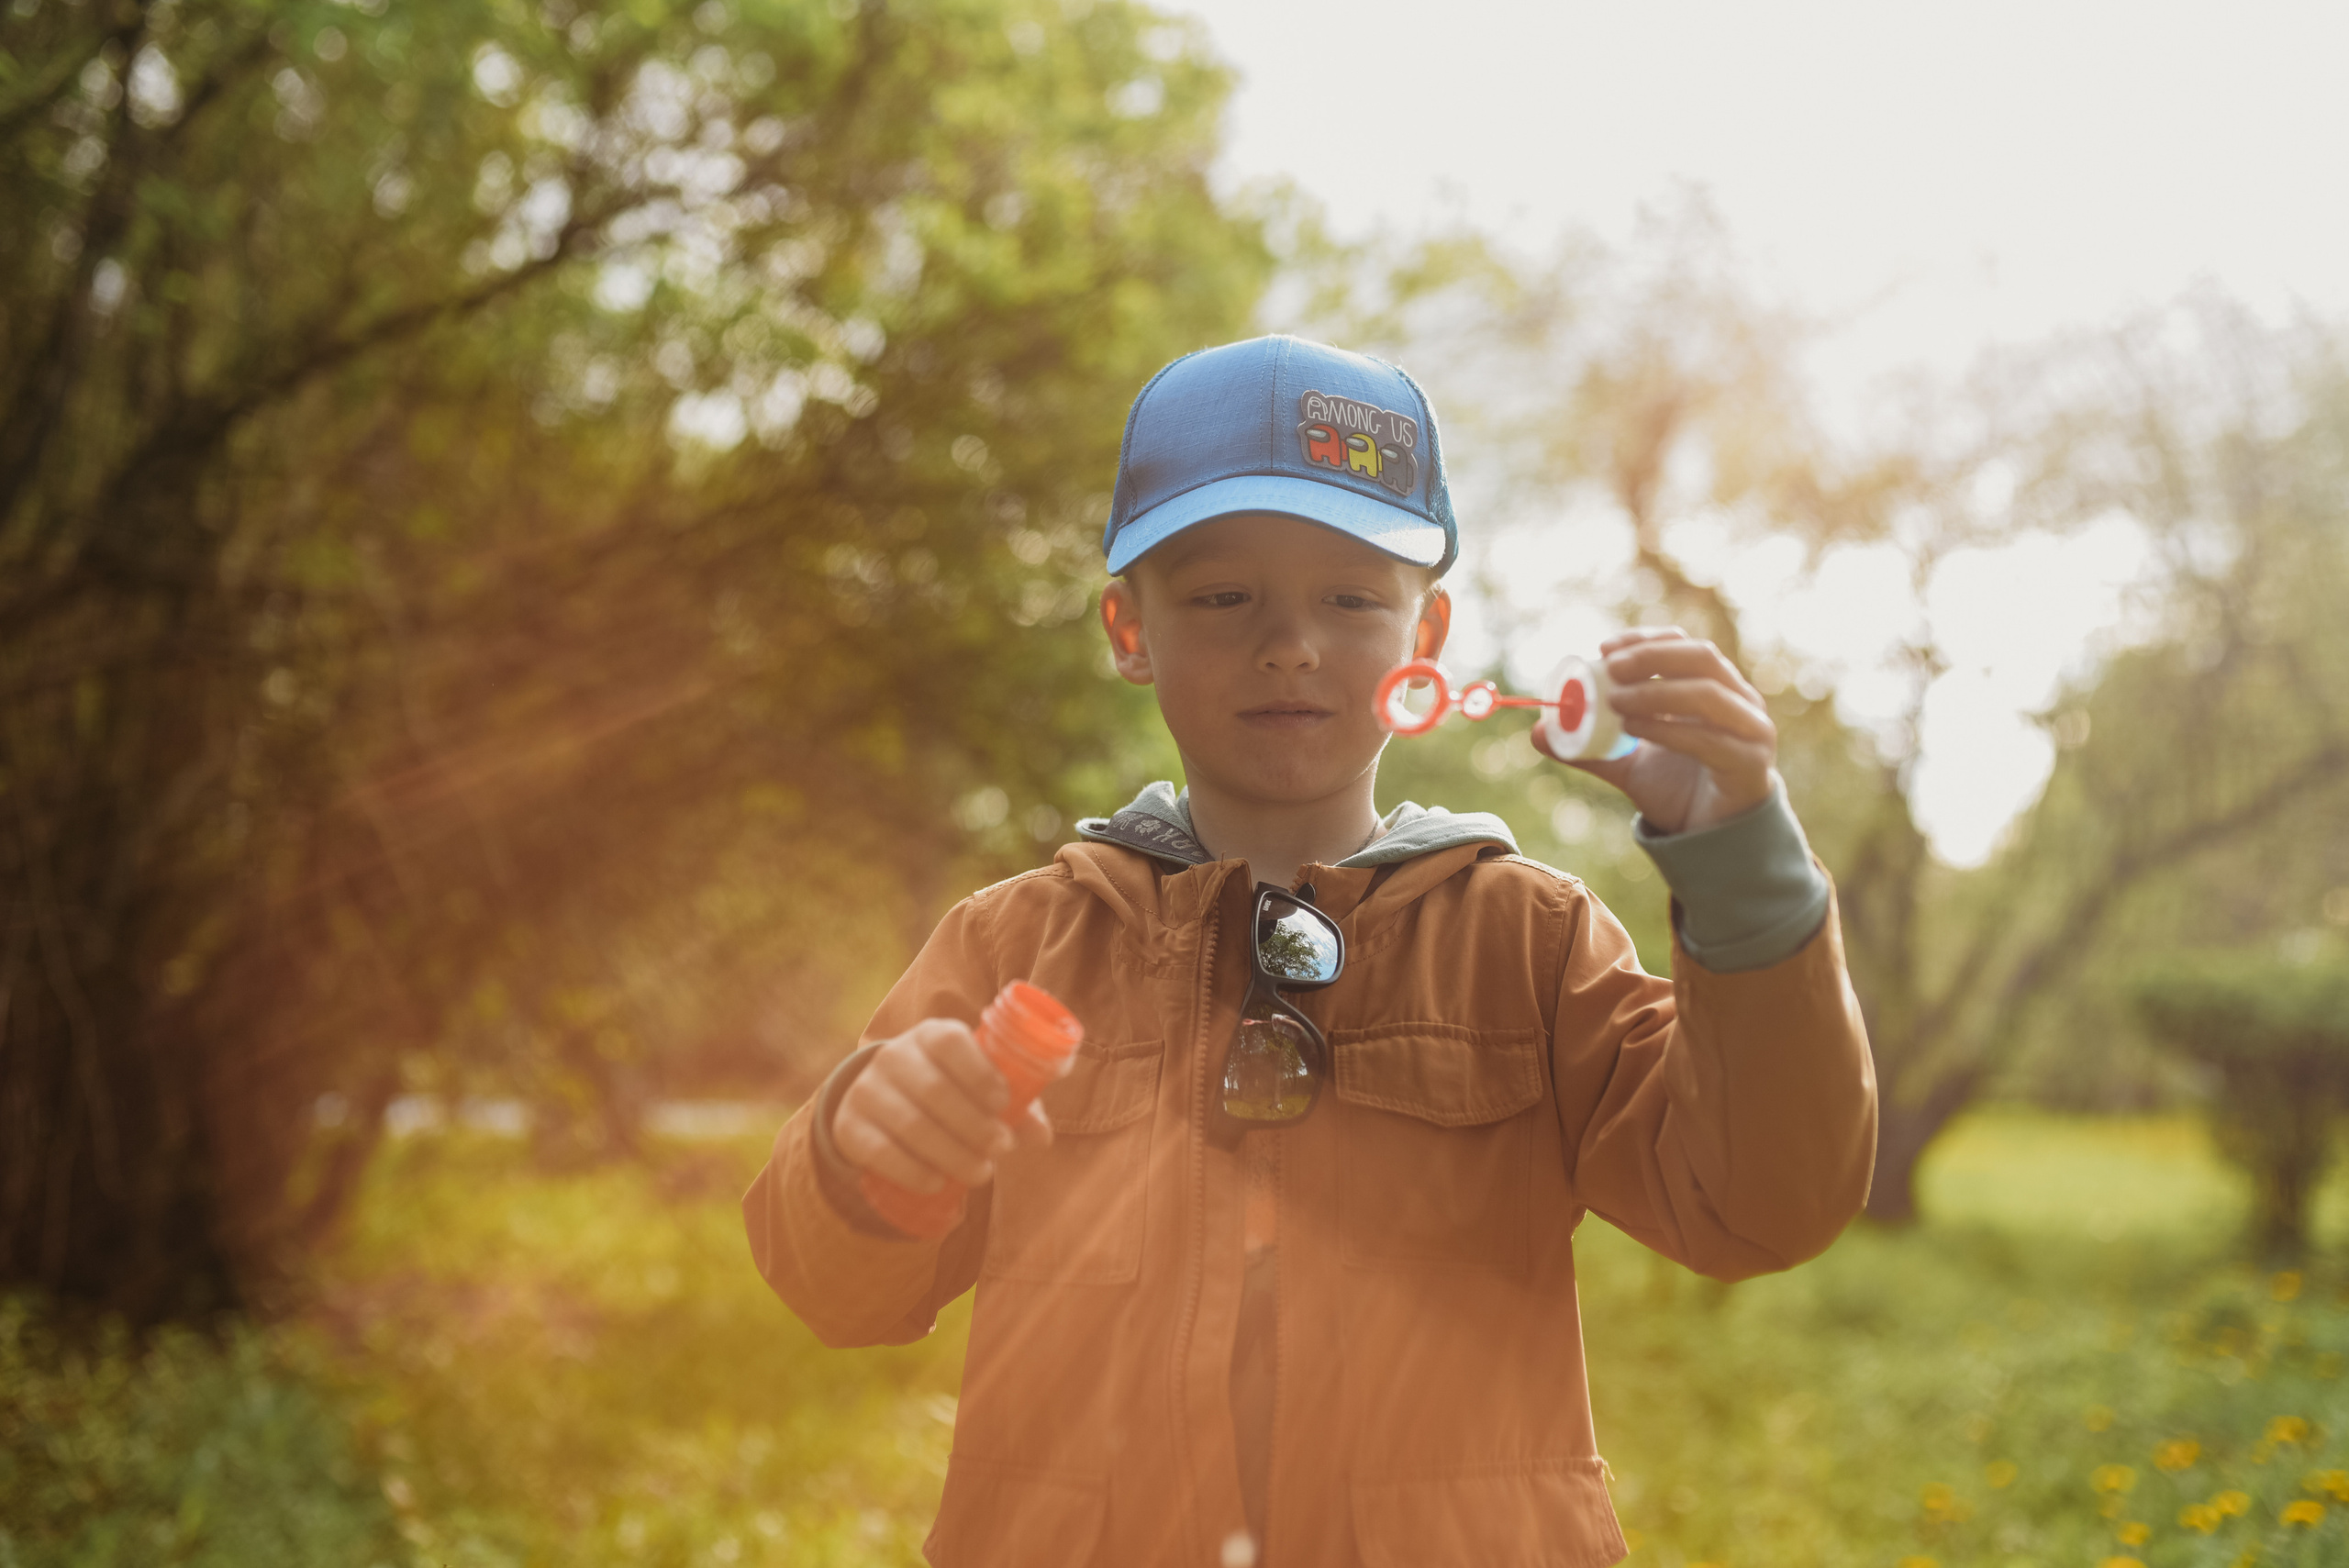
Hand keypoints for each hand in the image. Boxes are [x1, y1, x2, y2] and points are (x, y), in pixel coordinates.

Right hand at [831, 1018, 1057, 1193]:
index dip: (978, 1072)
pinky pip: (879, 1151)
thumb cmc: (949, 1090)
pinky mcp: (849, 1126)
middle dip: (973, 1124)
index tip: (1003, 1103)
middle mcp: (894, 1056)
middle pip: (934, 1089)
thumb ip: (1015, 1105)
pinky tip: (937, 1182)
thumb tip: (1041, 1135)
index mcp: (931, 1035)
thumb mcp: (979, 1087)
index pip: (949, 1042)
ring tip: (981, 1172)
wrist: (882, 1100)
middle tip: (1001, 1148)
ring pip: (910, 1124)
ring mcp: (867, 1091)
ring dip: (951, 1153)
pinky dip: (912, 1171)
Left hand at [1532, 627, 1777, 835]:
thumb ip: (1587, 747)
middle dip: (1651, 657)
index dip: (1644, 640)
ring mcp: (1751, 730)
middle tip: (1609, 668)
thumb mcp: (1625, 765)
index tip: (1604, 649)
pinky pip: (1710, 738)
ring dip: (1657, 691)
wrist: (1711, 841)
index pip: (1682, 645)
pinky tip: (1635, 728)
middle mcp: (1738, 701)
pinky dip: (1669, 729)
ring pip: (1708, 693)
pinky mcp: (1751, 763)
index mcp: (1712, 687)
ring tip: (1616, 702)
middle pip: (1701, 657)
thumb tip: (1536, 732)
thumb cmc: (1676, 790)